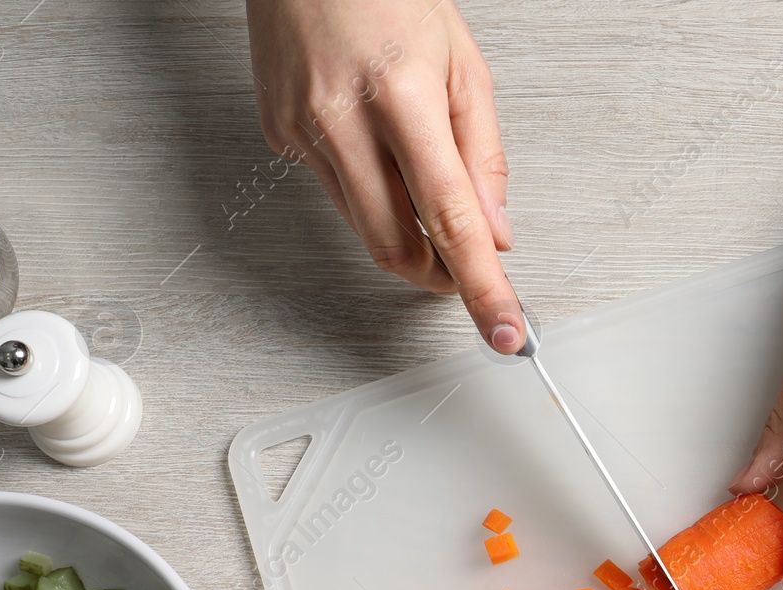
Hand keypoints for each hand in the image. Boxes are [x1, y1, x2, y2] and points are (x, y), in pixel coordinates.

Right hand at [245, 0, 524, 350]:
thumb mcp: (464, 66)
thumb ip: (484, 157)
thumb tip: (496, 233)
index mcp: (401, 96)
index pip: (450, 220)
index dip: (481, 286)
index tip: (503, 330)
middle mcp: (343, 119)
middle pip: (397, 246)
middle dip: (440, 276)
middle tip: (468, 272)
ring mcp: (302, 131)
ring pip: (364, 228)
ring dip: (406, 239)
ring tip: (429, 205)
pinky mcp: (278, 136)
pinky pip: (335, 194)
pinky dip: (369, 196)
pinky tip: (377, 153)